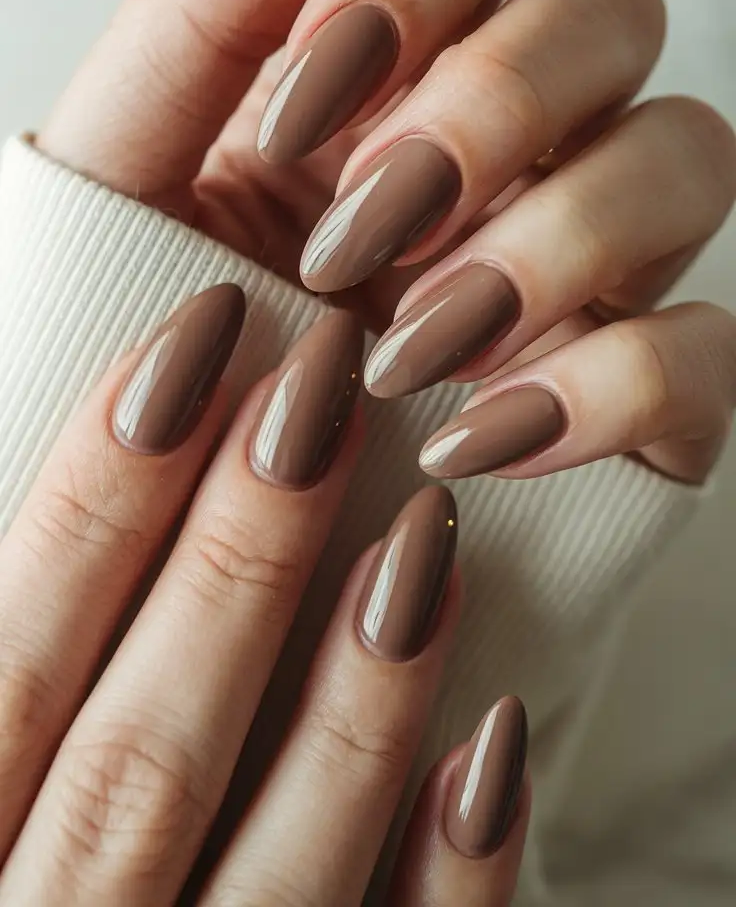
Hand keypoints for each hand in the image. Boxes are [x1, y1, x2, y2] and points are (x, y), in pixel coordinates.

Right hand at [0, 285, 527, 904]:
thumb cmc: (15, 859)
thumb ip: (6, 679)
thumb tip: (73, 525)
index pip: (5, 671)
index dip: (88, 500)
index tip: (180, 349)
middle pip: (137, 758)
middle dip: (227, 561)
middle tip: (317, 389)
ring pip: (271, 879)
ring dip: (352, 703)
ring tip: (422, 535)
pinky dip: (447, 887)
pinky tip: (492, 751)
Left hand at [39, 0, 735, 484]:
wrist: (165, 530)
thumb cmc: (148, 332)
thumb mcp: (128, 168)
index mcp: (389, 59)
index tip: (300, 103)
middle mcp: (514, 136)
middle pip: (607, 4)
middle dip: (495, 99)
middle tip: (361, 224)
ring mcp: (593, 258)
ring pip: (689, 151)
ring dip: (556, 237)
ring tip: (409, 342)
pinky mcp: (641, 394)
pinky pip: (705, 349)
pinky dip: (604, 386)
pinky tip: (472, 435)